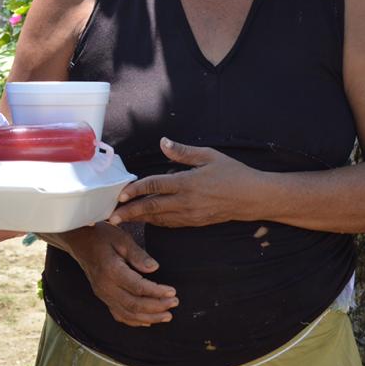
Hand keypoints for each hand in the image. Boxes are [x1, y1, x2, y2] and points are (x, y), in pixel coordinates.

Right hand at [62, 222, 177, 326]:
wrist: (78, 240)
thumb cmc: (102, 236)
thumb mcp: (122, 239)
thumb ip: (138, 255)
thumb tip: (155, 268)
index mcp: (111, 270)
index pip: (138, 287)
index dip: (157, 292)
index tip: (173, 292)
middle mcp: (105, 286)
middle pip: (134, 304)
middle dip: (157, 307)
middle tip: (175, 303)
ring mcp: (103, 294)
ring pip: (127, 313)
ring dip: (149, 318)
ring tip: (167, 316)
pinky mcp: (102, 297)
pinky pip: (118, 314)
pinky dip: (134, 321)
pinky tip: (148, 321)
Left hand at [107, 138, 256, 227]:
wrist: (253, 198)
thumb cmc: (233, 173)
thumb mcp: (209, 156)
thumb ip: (183, 152)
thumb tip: (163, 142)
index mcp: (187, 182)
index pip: (154, 186)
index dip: (135, 190)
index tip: (120, 194)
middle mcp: (186, 201)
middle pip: (151, 207)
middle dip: (129, 212)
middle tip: (111, 217)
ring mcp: (190, 215)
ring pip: (159, 218)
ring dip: (140, 218)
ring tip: (122, 219)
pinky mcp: (195, 222)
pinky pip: (170, 223)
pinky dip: (155, 222)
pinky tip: (146, 219)